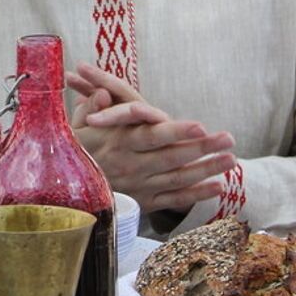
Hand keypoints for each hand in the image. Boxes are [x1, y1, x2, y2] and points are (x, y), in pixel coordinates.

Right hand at [67, 63, 237, 214]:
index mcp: (116, 143)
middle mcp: (129, 165)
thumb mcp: (76, 127)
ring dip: (206, 169)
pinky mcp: (142, 202)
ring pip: (177, 179)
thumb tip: (102, 93)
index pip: (149, 136)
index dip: (175, 132)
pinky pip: (172, 200)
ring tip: (232, 160)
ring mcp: (138, 186)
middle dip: (202, 148)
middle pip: (171, 157)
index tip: (199, 124)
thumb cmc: (74, 150)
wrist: (63, 190)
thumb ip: (91, 108)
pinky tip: (217, 187)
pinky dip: (195, 195)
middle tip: (229, 138)